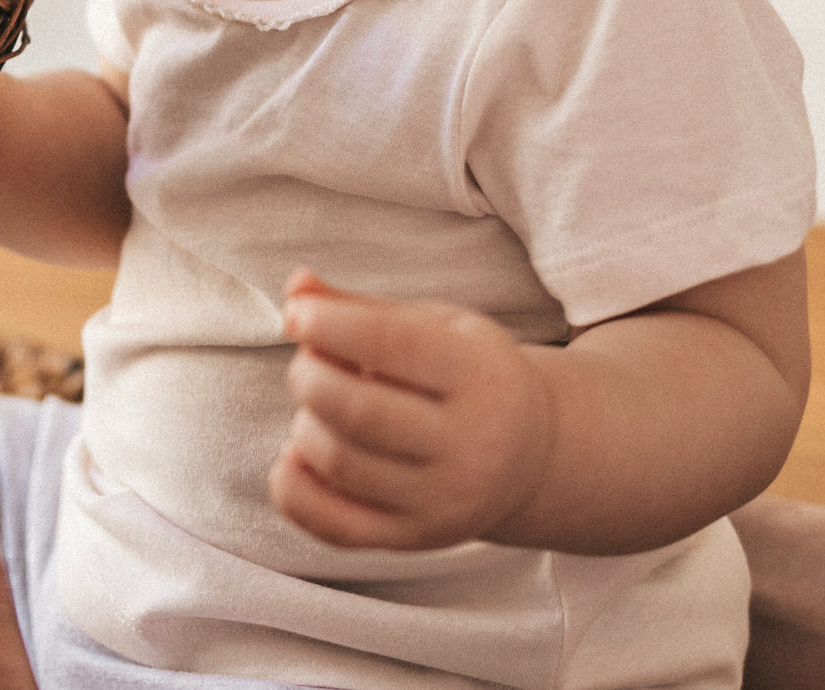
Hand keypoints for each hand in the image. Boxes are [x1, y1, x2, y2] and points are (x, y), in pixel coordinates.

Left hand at [270, 270, 556, 550]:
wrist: (530, 456)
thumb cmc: (467, 375)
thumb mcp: (436, 327)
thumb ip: (362, 307)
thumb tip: (296, 286)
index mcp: (480, 375)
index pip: (391, 344)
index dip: (330, 323)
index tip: (296, 313)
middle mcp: (471, 444)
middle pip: (358, 411)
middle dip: (309, 377)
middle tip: (307, 362)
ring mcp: (444, 500)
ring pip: (341, 464)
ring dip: (305, 426)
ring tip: (317, 406)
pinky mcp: (415, 539)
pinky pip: (334, 526)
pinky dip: (294, 490)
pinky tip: (296, 456)